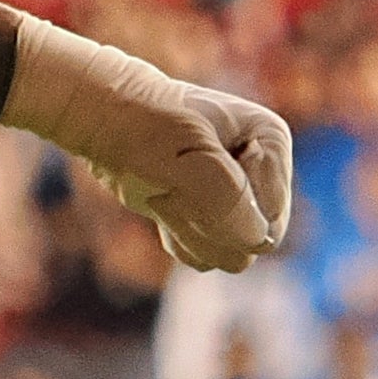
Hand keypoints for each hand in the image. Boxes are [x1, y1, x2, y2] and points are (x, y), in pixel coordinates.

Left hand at [3, 18, 292, 271]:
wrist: (106, 123)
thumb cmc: (144, 127)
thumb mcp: (186, 156)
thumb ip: (229, 200)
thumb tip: (258, 243)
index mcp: (271, 141)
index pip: (269, 217)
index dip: (223, 208)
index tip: (184, 168)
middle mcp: (264, 170)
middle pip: (256, 241)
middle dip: (207, 223)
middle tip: (170, 187)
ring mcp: (243, 196)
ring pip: (233, 253)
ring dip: (192, 232)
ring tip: (166, 196)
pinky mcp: (217, 216)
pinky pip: (210, 255)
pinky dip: (182, 239)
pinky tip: (164, 207)